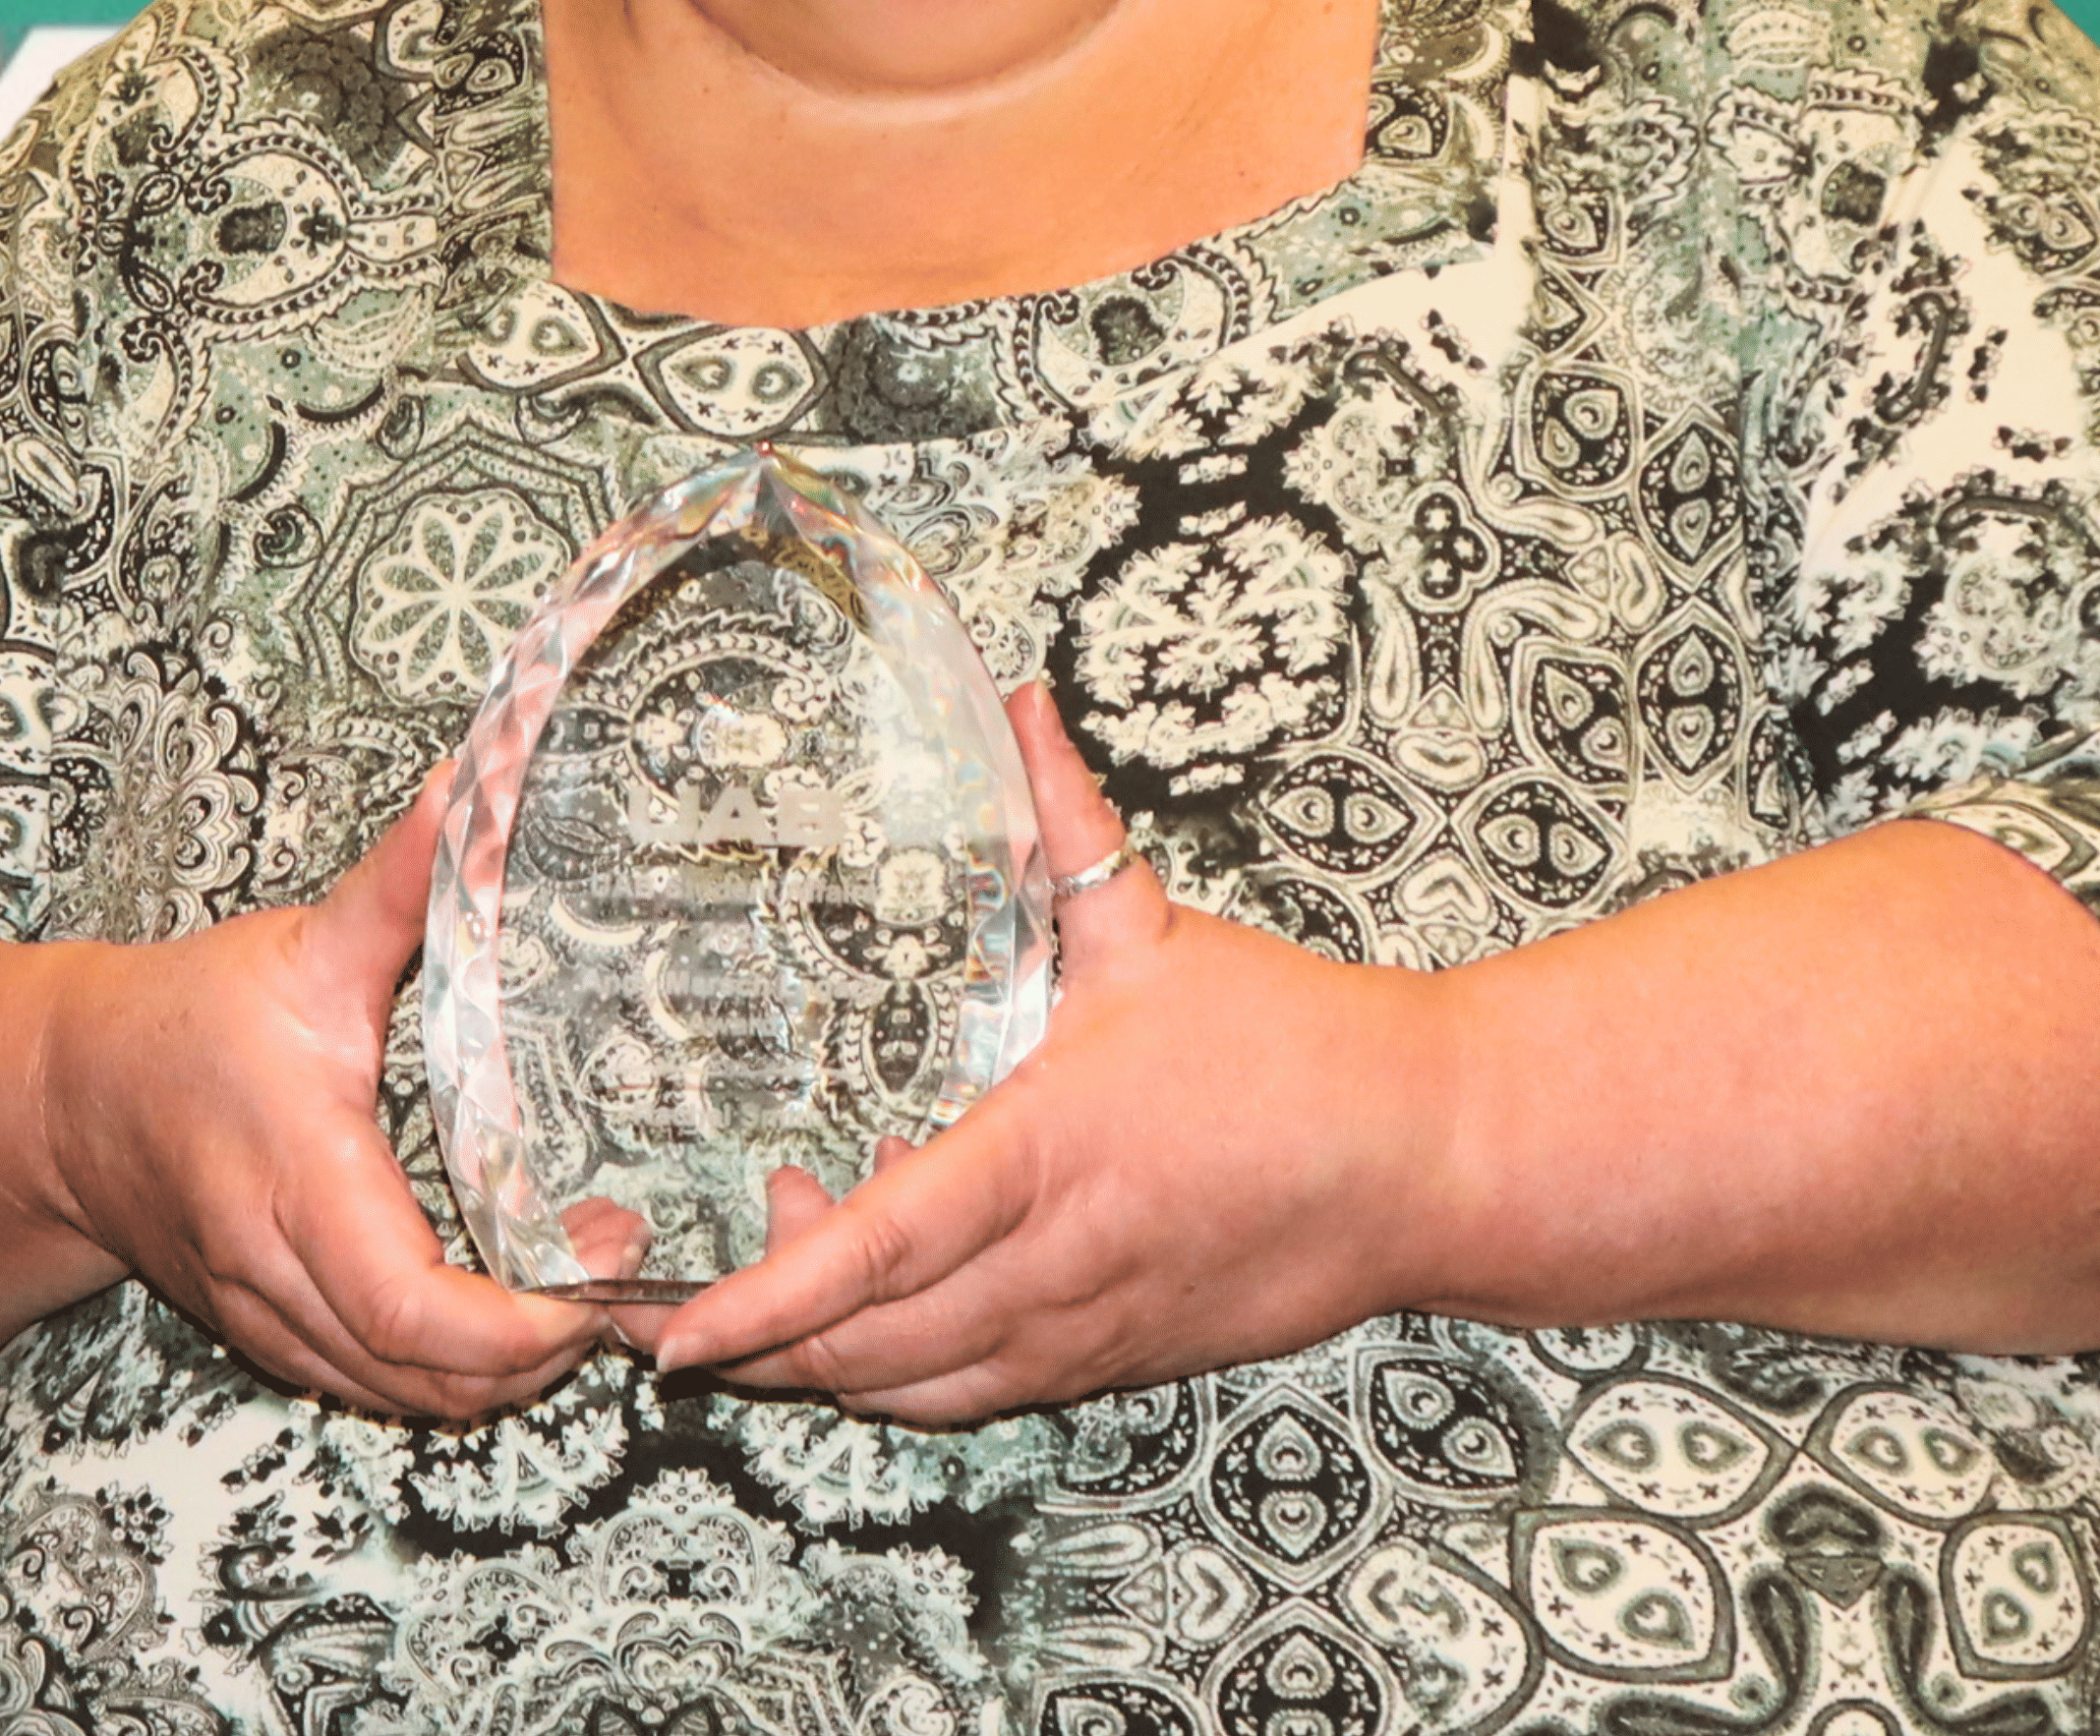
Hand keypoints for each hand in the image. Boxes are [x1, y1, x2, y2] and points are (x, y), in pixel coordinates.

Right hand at [41, 770, 611, 1423]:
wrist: (64, 1099)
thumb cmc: (185, 1022)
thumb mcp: (304, 943)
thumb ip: (403, 881)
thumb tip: (475, 788)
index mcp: (294, 1180)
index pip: (409, 1308)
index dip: (516, 1324)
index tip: (598, 1270)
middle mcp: (278, 1272)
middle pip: (423, 1379)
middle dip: (540, 1352)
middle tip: (614, 1264)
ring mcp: (271, 1317)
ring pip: (402, 1399)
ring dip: (500, 1370)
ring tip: (577, 1278)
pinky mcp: (271, 1335)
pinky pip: (372, 1387)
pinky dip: (446, 1371)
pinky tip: (505, 1304)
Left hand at [627, 688, 1452, 1426]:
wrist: (1426, 1161)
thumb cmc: (1297, 1050)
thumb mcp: (1159, 929)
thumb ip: (1068, 824)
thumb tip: (1016, 703)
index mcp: (1048, 1156)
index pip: (879, 1249)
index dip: (767, 1298)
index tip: (673, 1327)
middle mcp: (1056, 1266)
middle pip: (870, 1349)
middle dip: (762, 1338)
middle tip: (688, 1274)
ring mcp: (1086, 1330)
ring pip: (918, 1391)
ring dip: (827, 1364)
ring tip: (774, 1282)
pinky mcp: (1115, 1360)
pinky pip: (981, 1395)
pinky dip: (906, 1376)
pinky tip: (882, 1309)